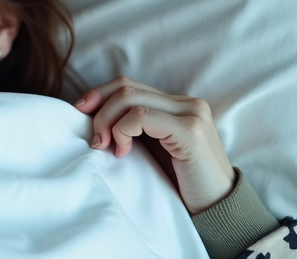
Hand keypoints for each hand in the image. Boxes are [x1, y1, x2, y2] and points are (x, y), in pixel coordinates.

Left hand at [73, 76, 235, 214]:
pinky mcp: (191, 130)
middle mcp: (186, 103)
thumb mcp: (152, 150)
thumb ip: (133, 129)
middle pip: (125, 87)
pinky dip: (122, 131)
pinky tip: (122, 152)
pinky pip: (141, 116)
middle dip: (98, 109)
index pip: (128, 85)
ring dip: (107, 121)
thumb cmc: (182, 185)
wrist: (217, 211)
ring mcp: (191, 113)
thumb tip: (91, 116)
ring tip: (104, 146)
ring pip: (129, 98)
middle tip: (92, 138)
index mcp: (176, 105)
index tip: (78, 114)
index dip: (98, 95)